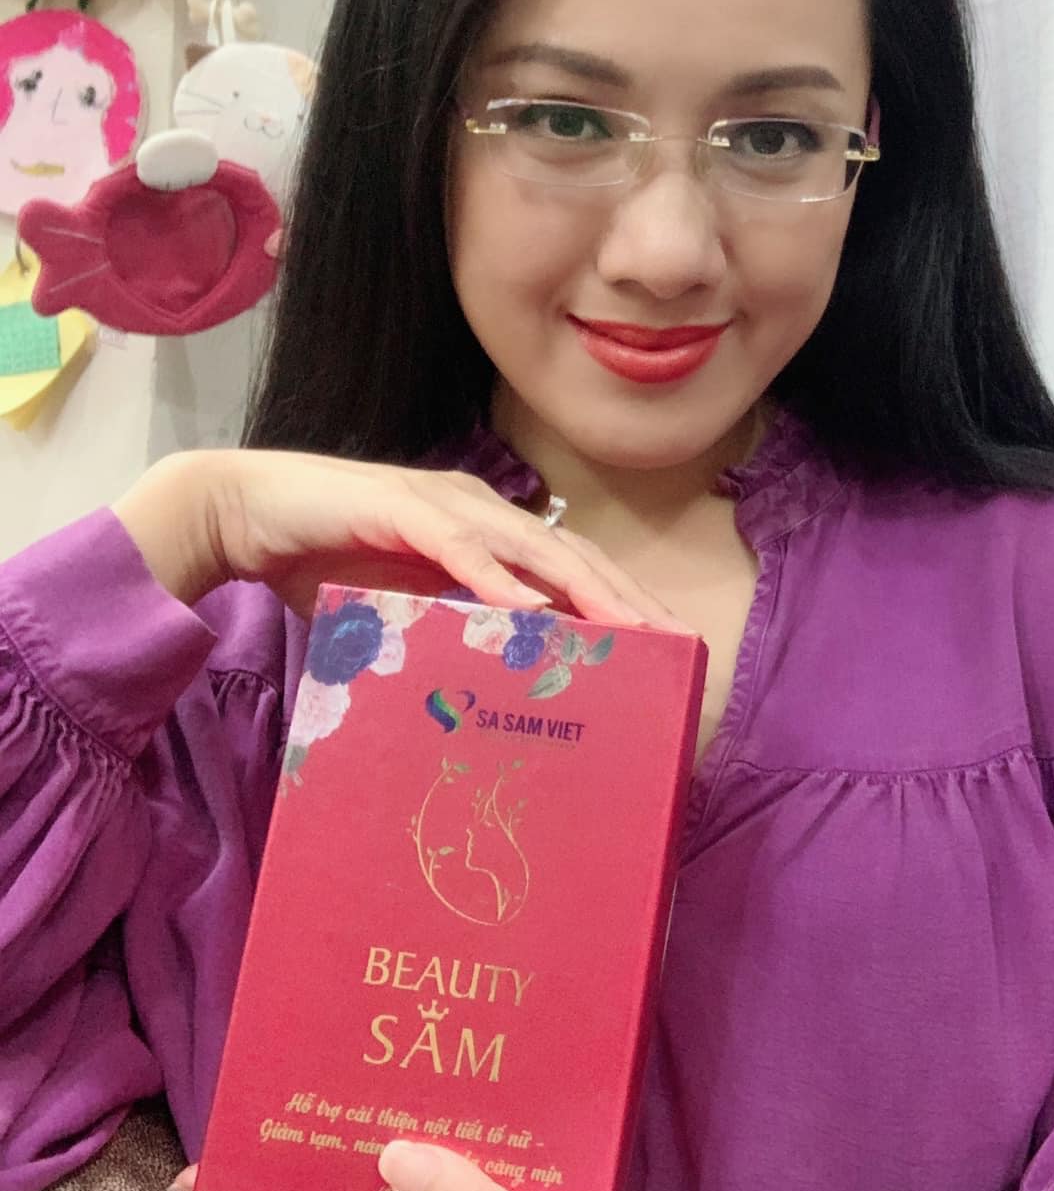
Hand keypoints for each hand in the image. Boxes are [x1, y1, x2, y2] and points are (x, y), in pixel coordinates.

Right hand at [113, 449, 677, 627]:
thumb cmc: (322, 561)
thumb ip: (446, 630)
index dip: (620, 602)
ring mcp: (444, 505)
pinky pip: (462, 549)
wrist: (243, 514)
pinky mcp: (401, 509)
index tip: (665, 646)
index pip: (569, 569)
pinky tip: (534, 611)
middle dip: (626, 601)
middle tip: (674, 645)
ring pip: (533, 550)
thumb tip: (488, 685)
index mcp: (486, 530)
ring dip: (584, 591)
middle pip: (571, 558)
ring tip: (629, 630)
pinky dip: (499, 579)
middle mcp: (478, 510)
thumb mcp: (403, 607)